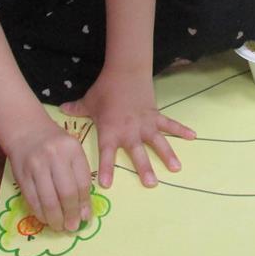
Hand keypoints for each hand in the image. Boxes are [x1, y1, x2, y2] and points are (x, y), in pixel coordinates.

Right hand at [4, 120, 91, 232]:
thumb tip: (83, 209)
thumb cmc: (54, 143)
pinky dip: (41, 214)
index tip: (86, 217)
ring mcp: (37, 166)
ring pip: (49, 200)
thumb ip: (79, 175)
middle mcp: (55, 156)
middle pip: (67, 193)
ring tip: (60, 227)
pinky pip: (33, 200)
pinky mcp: (22, 175)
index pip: (83, 182)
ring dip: (56, 218)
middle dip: (71, 214)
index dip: (85, 203)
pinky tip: (47, 219)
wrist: (27, 131)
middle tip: (73, 227)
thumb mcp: (72, 150)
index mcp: (72, 149)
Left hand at [61, 70, 195, 188]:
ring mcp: (145, 123)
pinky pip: (170, 124)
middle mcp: (129, 130)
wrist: (125, 70)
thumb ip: (76, 108)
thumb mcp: (89, 101)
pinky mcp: (156, 114)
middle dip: (144, 168)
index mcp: (111, 130)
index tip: (107, 185)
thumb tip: (61, 109)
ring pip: (158, 141)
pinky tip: (193, 136)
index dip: (107, 169)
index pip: (107, 154)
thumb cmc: (105, 88)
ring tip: (175, 168)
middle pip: (137, 153)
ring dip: (167, 154)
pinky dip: (182, 129)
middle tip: (151, 184)